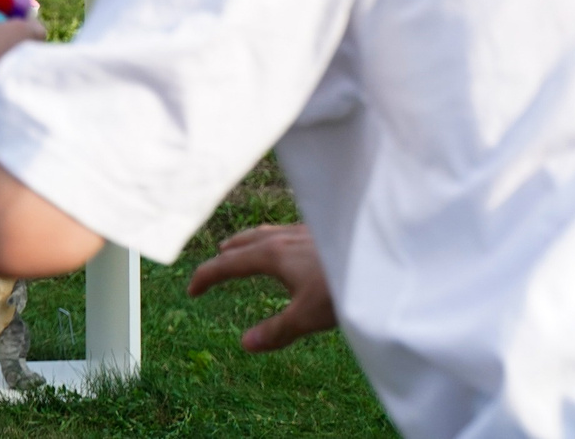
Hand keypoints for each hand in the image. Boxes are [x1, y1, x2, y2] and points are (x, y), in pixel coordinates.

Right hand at [185, 224, 335, 352]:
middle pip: (243, 242)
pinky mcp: (320, 230)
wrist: (384, 258)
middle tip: (214, 266)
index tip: (191, 290)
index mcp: (272, 255)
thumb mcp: (309, 316)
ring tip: (243, 248)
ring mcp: (302, 230)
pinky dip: (272, 238)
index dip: (205, 277)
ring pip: (265, 232)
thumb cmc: (344, 286)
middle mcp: (283, 237)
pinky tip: (289, 245)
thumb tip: (245, 344)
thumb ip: (276, 331)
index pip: (227, 265)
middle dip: (225, 254)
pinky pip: (285, 230)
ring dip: (247, 242)